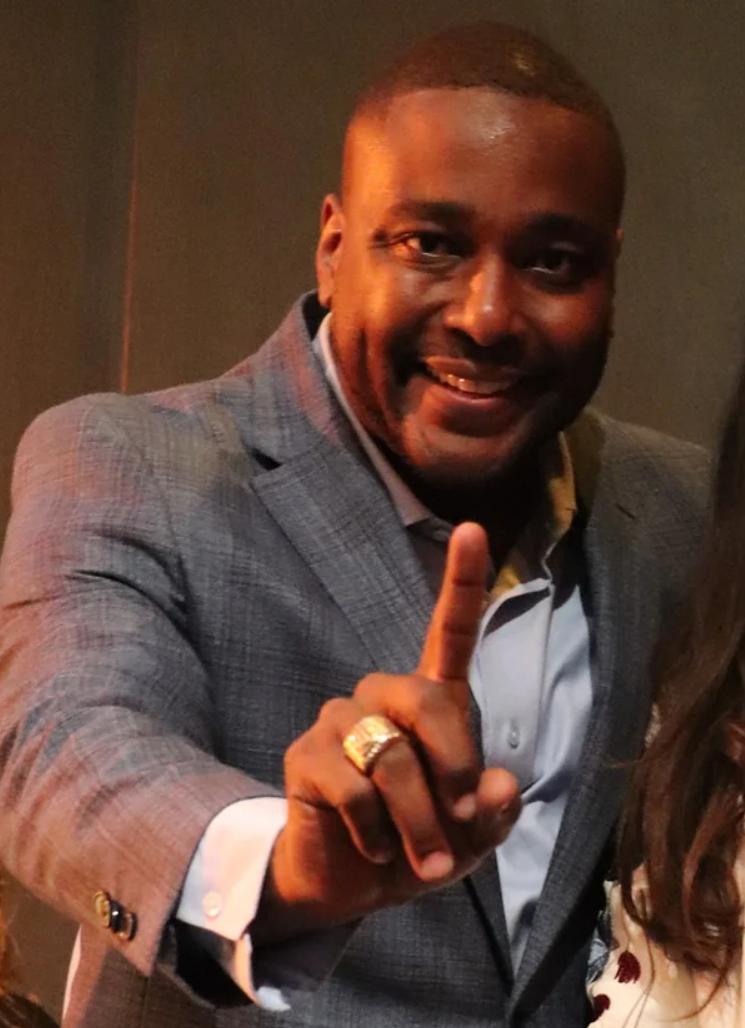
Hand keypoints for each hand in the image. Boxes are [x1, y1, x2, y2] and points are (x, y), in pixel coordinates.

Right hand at [254, 522, 520, 943]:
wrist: (352, 882)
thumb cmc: (419, 844)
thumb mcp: (472, 837)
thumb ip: (493, 811)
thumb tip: (499, 783)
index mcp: (430, 701)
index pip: (448, 632)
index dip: (462, 582)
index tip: (474, 530)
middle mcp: (383, 696)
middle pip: (425, 698)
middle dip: (451, 765)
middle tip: (458, 819)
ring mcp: (341, 720)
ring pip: (391, 756)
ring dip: (418, 821)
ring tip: (423, 859)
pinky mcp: (307, 754)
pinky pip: (352, 788)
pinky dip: (377, 832)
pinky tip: (375, 847)